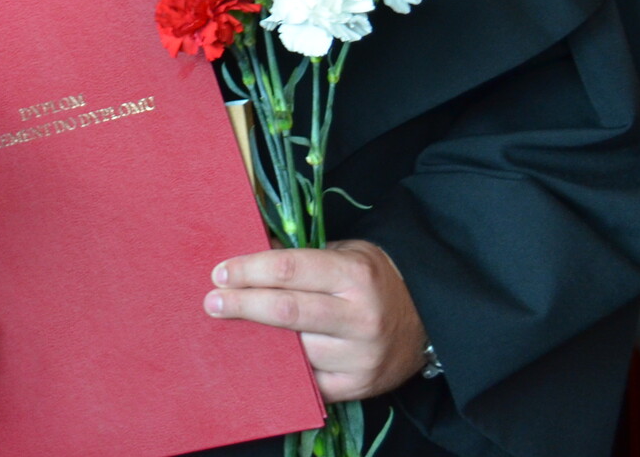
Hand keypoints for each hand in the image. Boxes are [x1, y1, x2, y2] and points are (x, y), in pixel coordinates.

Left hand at [205, 240, 426, 401]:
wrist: (427, 319)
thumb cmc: (373, 279)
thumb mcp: (343, 252)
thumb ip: (299, 257)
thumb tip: (245, 254)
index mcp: (354, 275)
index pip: (289, 270)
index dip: (248, 270)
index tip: (219, 273)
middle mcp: (359, 317)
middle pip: (285, 311)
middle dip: (241, 305)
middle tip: (211, 301)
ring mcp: (359, 357)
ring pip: (293, 349)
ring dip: (258, 339)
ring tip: (234, 327)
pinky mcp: (358, 386)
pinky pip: (307, 380)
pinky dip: (282, 367)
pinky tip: (263, 356)